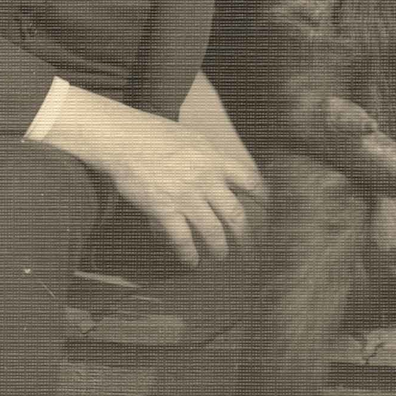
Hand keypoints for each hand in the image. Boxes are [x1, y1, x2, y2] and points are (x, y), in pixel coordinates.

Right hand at [39, 84, 264, 267]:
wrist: (124, 138)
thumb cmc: (152, 133)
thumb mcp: (190, 137)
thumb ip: (207, 156)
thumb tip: (217, 169)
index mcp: (215, 159)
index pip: (250, 180)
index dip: (263, 198)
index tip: (271, 210)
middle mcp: (206, 179)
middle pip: (235, 214)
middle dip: (246, 235)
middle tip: (252, 248)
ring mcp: (186, 196)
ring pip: (213, 231)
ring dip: (220, 248)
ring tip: (222, 257)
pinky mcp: (165, 209)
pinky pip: (182, 239)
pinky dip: (188, 254)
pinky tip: (191, 262)